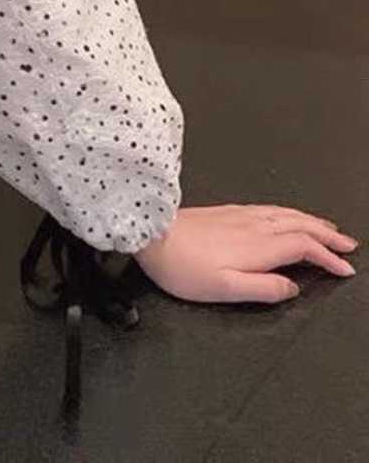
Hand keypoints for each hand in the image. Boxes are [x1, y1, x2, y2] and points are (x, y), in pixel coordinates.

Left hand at [135, 204, 357, 303]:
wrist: (149, 235)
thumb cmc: (181, 265)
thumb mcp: (224, 289)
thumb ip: (263, 288)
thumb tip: (291, 287)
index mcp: (257, 246)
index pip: (304, 247)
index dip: (328, 258)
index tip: (345, 269)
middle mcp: (251, 225)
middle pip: (300, 224)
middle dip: (328, 235)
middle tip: (348, 245)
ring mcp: (238, 215)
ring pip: (285, 213)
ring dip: (310, 220)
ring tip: (327, 228)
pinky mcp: (225, 211)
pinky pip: (268, 208)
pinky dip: (288, 212)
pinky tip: (285, 215)